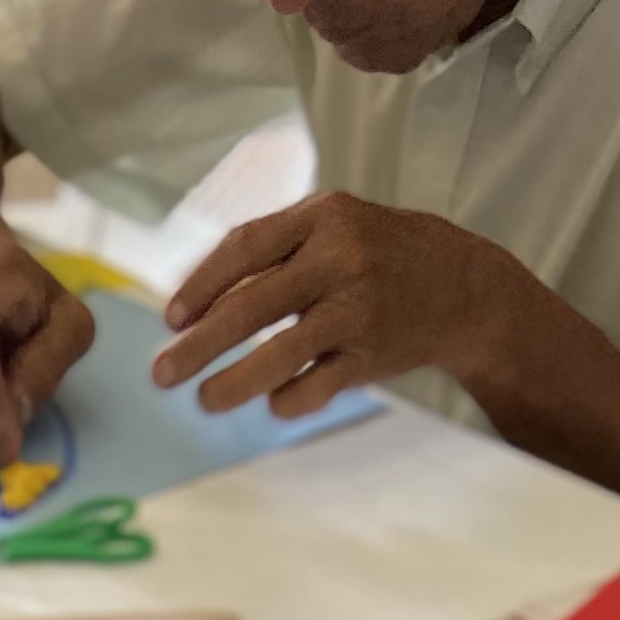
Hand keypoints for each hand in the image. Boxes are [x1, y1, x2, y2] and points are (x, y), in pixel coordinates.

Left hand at [153, 191, 521, 420]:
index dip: (201, 285)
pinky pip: (314, 388)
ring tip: (204, 400)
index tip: (170, 319)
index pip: (244, 247)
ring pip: (280, 355)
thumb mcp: (329, 229)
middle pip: (252, 306)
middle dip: (198, 346)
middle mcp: (340, 259)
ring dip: (232, 384)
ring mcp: (357, 309)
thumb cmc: (372, 255)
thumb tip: (188, 303)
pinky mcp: (372, 355)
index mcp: (321, 216)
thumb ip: (267, 253)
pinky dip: (286, 400)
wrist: (459, 284)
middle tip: (161, 375)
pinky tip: (272, 402)